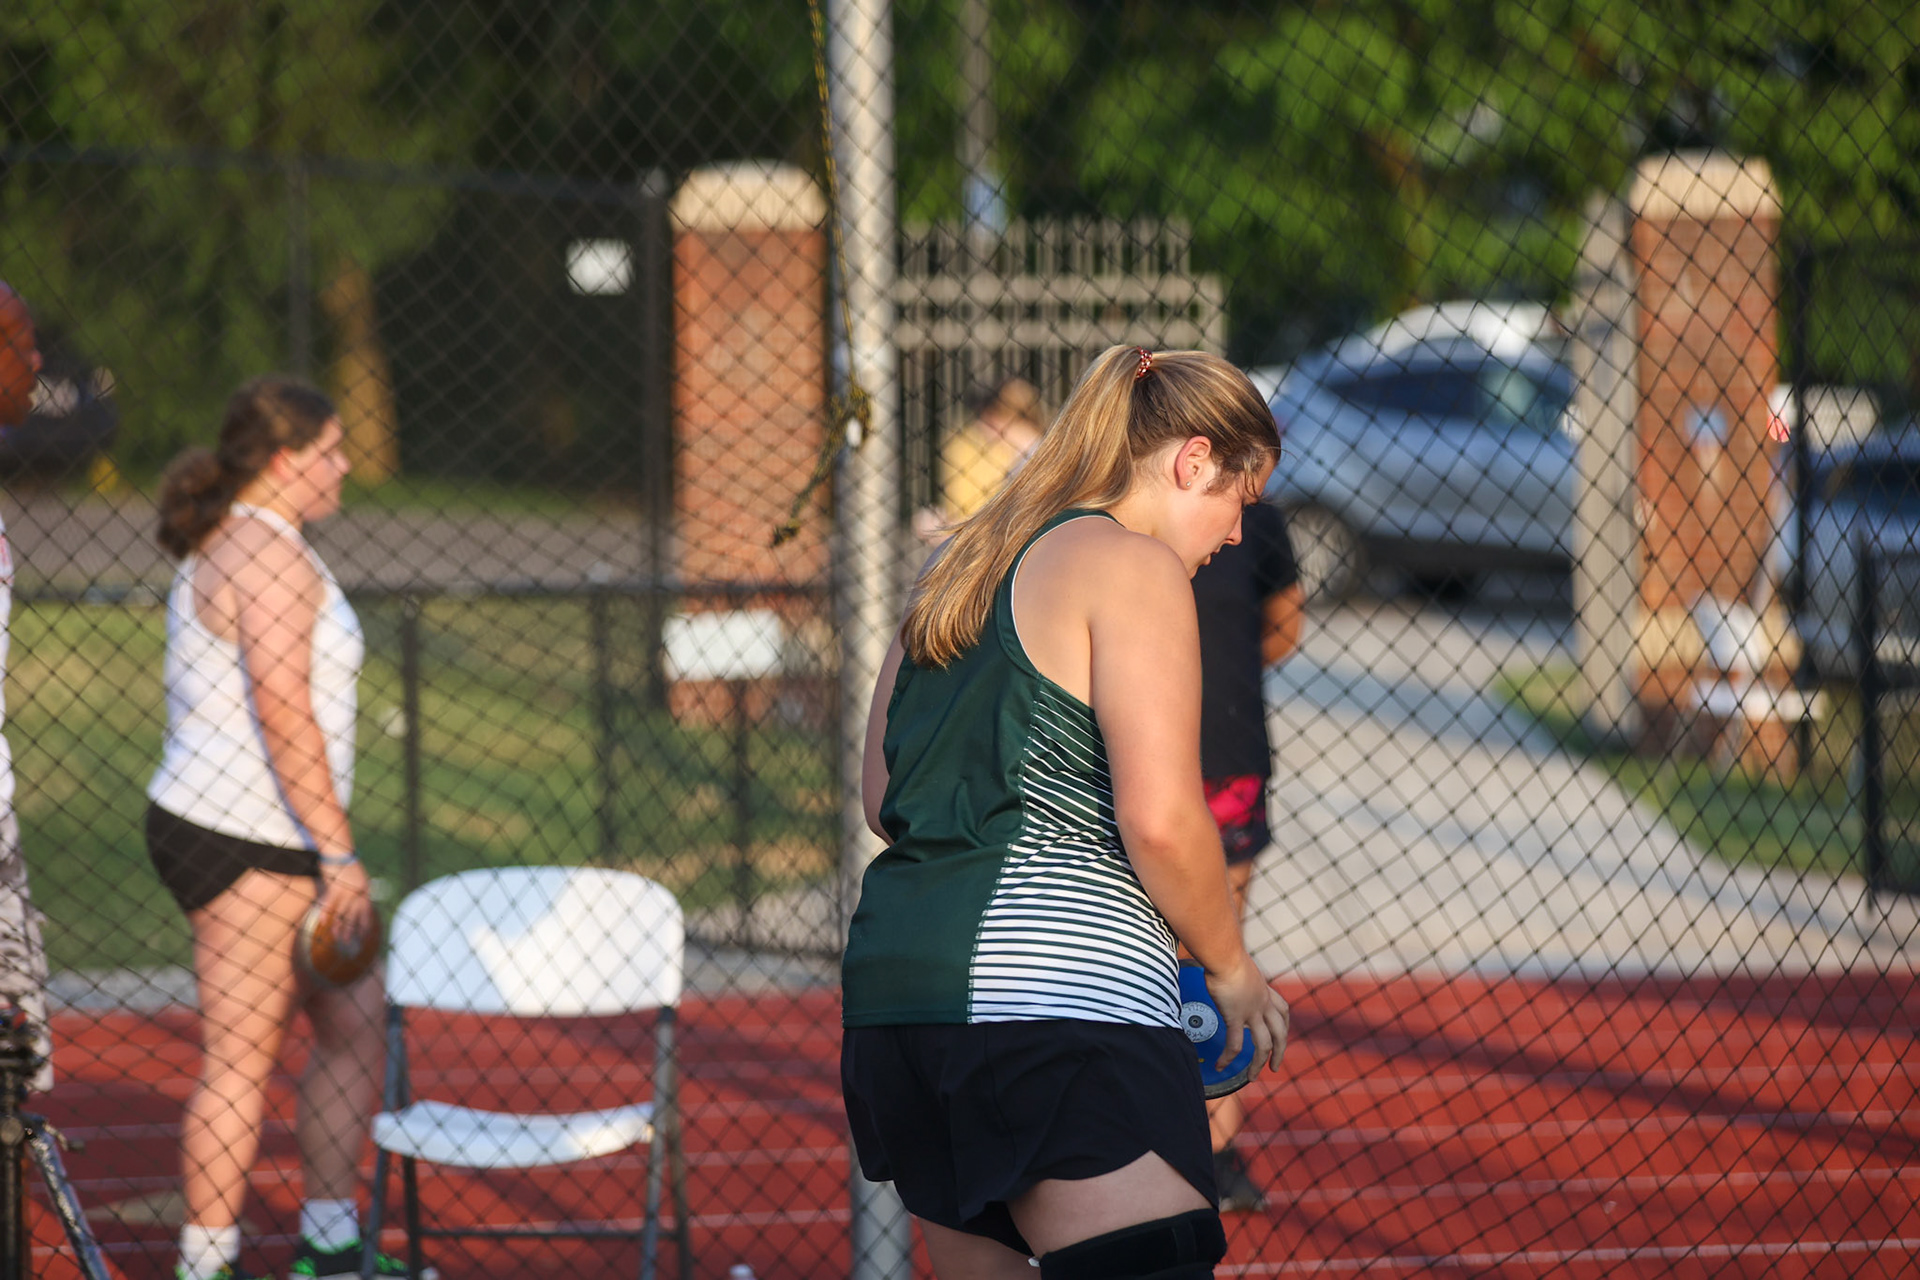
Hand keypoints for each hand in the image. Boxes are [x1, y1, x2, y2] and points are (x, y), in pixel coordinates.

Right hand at [318, 856, 373, 949]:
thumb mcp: (356, 878)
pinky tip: (323, 923)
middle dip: (353, 930)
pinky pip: (330, 903)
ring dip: (339, 926)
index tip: (365, 936)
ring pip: (343, 912)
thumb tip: (356, 902)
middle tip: (349, 944)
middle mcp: (359, 890)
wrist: (338, 849)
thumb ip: (358, 890)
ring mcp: (347, 889)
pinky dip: (326, 913)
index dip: (365, 924)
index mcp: (365, 889)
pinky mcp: (335, 886)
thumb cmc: (345, 864)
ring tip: (336, 938)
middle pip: (355, 915)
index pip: (367, 910)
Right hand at [1206, 953, 1289, 1075]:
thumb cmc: (1225, 952)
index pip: (1283, 1010)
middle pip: (1280, 1033)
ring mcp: (1252, 1012)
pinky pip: (1235, 1044)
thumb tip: (1219, 965)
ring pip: (1263, 1044)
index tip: (1281, 1034)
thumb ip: (1233, 970)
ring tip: (1252, 1077)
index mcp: (1264, 990)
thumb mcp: (1236, 963)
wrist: (1224, 954)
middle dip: (1280, 1052)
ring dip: (1258, 1063)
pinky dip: (1229, 1057)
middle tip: (1275, 1066)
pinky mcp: (1235, 1017)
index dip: (1285, 1025)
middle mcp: (1263, 1003)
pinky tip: (1221, 1066)